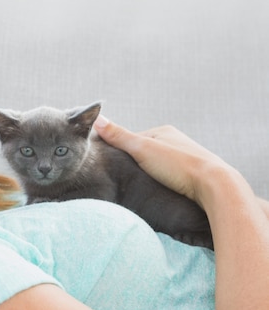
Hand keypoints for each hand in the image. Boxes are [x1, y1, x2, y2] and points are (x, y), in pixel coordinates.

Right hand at [93, 115, 230, 205]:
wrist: (213, 186)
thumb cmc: (177, 166)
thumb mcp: (141, 149)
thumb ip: (118, 136)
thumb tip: (96, 118)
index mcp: (163, 132)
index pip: (133, 139)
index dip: (121, 152)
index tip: (113, 166)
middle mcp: (176, 141)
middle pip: (146, 152)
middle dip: (136, 164)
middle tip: (127, 179)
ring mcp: (186, 158)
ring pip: (159, 165)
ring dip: (150, 175)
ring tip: (144, 187)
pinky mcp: (194, 175)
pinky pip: (170, 176)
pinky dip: (162, 183)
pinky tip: (161, 191)